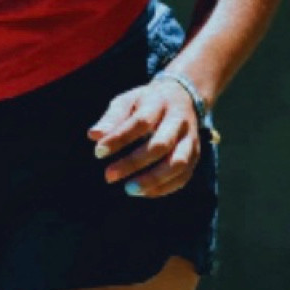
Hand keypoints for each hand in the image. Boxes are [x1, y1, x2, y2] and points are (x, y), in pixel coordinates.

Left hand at [88, 75, 202, 198]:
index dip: (119, 138)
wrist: (183, 97)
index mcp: (159, 103)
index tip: (98, 152)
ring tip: (129, 189)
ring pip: (178, 163)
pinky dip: (164, 187)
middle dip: (134, 163)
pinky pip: (184, 176)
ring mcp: (190, 139)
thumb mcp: (127, 101)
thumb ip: (112, 118)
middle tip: (109, 176)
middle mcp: (179, 121)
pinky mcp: (195, 155)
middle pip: (161, 145)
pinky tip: (144, 192)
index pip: (140, 122)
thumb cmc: (146, 103)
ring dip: (153, 180)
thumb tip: (94, 135)